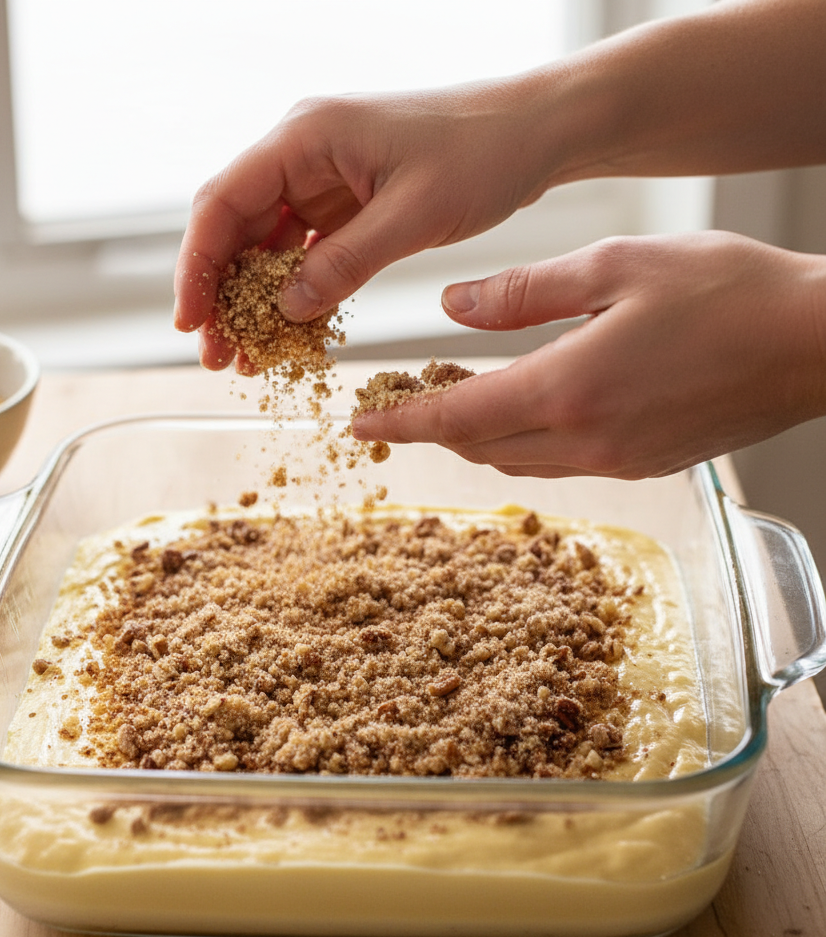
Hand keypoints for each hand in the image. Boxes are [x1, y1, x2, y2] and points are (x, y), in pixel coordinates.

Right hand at [173, 81, 560, 370]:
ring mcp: (322, 179)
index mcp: (305, 136)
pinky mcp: (346, 204)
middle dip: (221, 296)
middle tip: (216, 357)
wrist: (534, 133)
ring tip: (247, 359)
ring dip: (254, 302)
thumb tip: (287, 311)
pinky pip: (304, 254)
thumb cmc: (483, 152)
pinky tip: (289, 335)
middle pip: (235, 228)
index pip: (223, 201)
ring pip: (265, 246)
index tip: (190, 321)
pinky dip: (294, 295)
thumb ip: (345, 263)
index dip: (197, 265)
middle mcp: (303, 153)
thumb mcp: (412, 215)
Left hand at [351, 232, 825, 477]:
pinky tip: (519, 413)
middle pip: (477, 447)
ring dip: (473, 437)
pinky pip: (556, 466)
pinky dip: (520, 444)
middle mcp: (584, 441)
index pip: (455, 417)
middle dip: (429, 429)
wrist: (816, 343)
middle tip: (397, 405)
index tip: (356, 428)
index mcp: (567, 390)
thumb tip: (453, 308)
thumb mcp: (614, 267)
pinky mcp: (640, 467)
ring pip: (514, 462)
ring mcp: (614, 462)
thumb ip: (523, 292)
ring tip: (450, 402)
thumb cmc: (727, 292)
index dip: (399, 424)